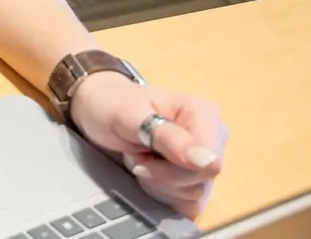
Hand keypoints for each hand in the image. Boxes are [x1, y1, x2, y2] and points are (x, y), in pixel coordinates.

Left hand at [68, 72, 230, 218]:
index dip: (173, 171)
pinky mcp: (195, 177)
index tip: (142, 157)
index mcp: (204, 114)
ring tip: (141, 160)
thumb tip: (208, 162)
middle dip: (161, 177)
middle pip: (201, 183)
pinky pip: (188, 204)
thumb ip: (169, 137)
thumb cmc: (111, 105)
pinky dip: (163, 194)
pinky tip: (148, 174)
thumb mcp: (130, 116)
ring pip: (193, 196)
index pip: (209, 165)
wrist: (97, 109)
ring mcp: (205, 159)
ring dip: (159, 184)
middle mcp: (213, 136)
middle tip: (137, 156)